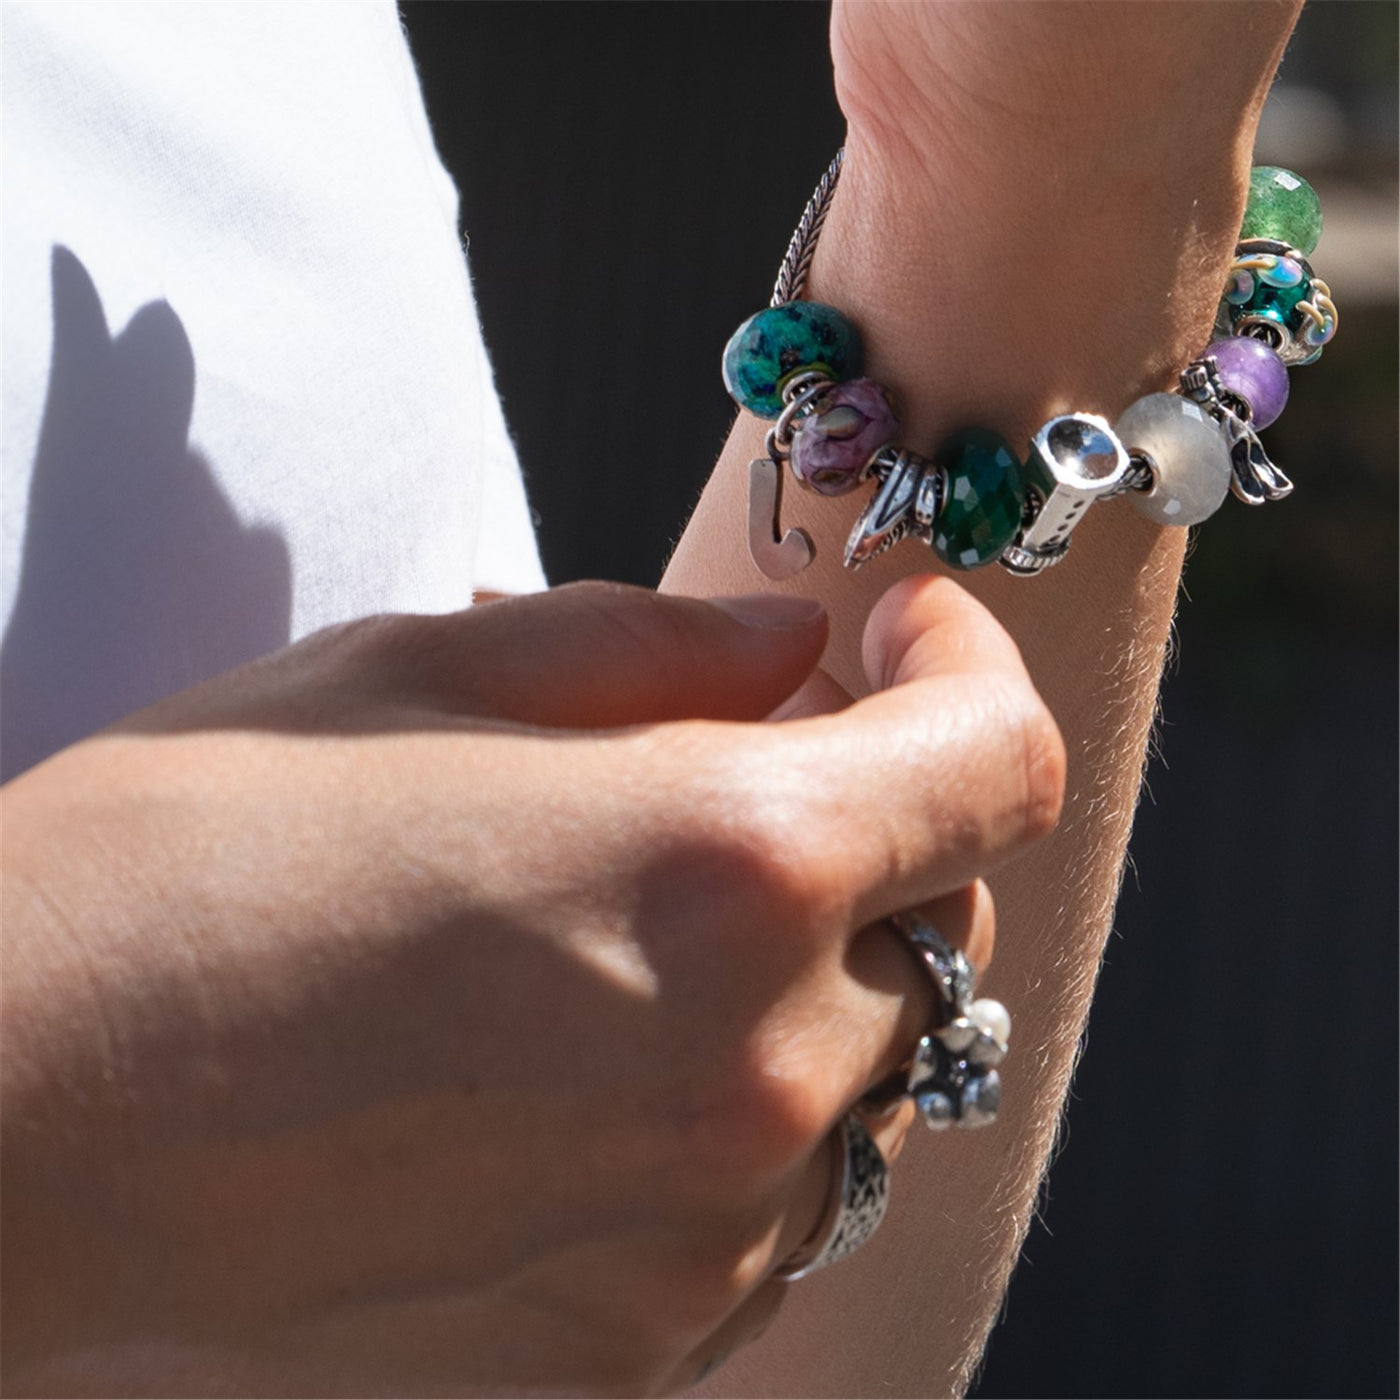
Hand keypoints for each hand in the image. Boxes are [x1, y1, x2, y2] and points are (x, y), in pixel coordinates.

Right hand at [2, 577, 1062, 1396]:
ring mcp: (709, 1232)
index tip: (899, 631)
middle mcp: (760, 1071)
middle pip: (945, 914)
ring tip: (652, 922)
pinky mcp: (638, 1340)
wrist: (2, 1130)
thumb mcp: (421, 676)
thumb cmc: (186, 863)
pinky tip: (601, 1058)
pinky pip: (779, 1196)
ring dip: (812, 971)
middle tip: (749, 762)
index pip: (998, 761)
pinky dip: (743, 1103)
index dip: (968, 667)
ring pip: (875, 1066)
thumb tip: (796, 651)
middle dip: (879, 817)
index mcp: (725, 865)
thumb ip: (654, 651)